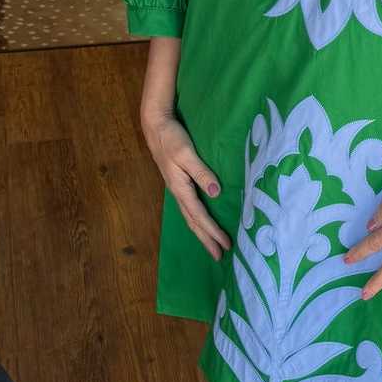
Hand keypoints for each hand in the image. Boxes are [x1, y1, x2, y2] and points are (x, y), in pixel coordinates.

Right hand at [143, 112, 231, 261]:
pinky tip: (202, 222)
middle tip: (219, 256)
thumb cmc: (171, 138)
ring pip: (190, 217)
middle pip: (193, 222)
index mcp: (180, 189)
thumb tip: (215, 192)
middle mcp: (178, 193)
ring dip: (201, 232)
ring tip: (212, 245)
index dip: (213, 231)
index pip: (199, 216)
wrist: (155, 125)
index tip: (226, 244)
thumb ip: (201, 172)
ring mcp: (177, 189)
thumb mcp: (186, 153)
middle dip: (206, 240)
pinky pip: (189, 208)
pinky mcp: (178, 183)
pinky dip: (196, 220)